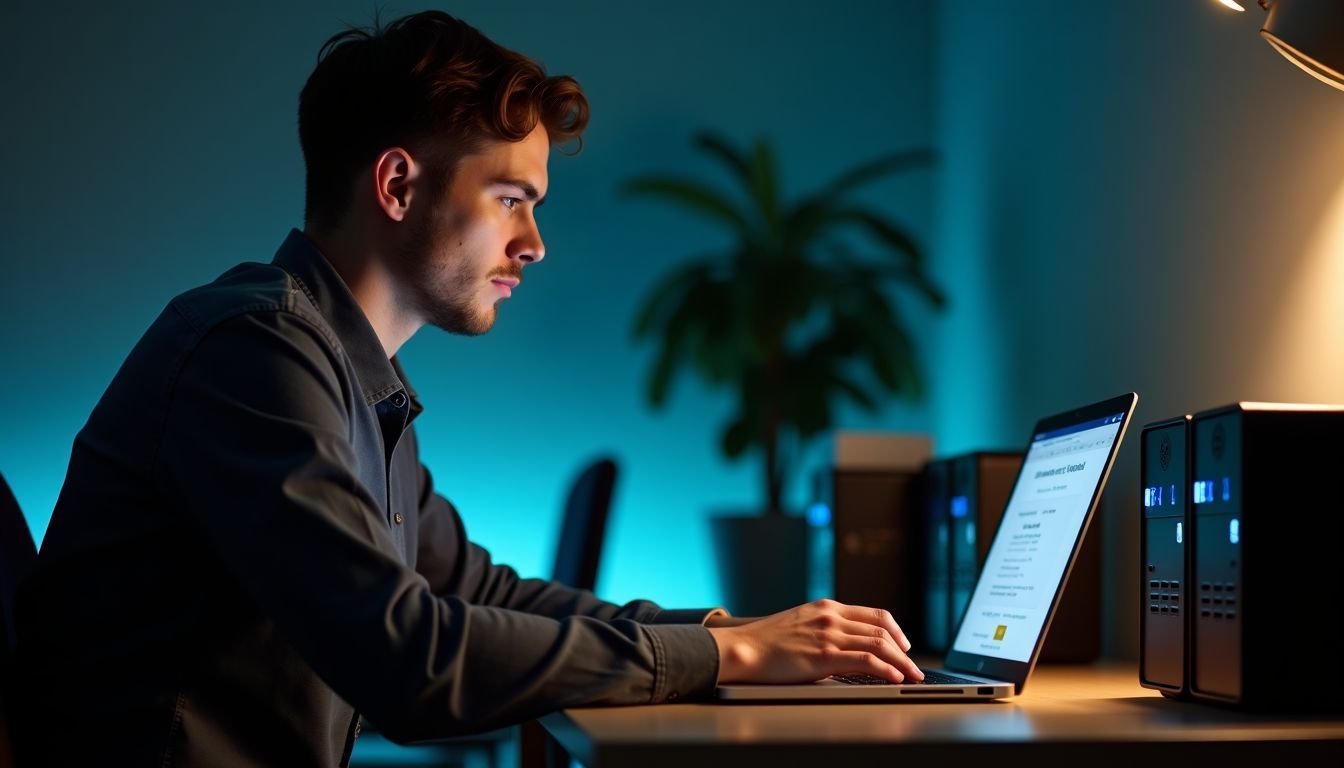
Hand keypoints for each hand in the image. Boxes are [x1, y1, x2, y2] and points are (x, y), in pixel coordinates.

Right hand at [707, 598, 922, 683]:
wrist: (744, 648)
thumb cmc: (766, 642)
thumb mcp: (800, 623)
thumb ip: (824, 628)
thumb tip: (846, 645)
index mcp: (827, 607)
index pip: (874, 614)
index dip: (896, 630)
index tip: (903, 645)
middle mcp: (832, 616)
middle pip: (882, 630)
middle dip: (903, 651)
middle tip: (913, 666)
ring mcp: (829, 634)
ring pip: (879, 644)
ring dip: (901, 663)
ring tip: (911, 676)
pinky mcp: (824, 655)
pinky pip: (866, 660)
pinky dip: (886, 669)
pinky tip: (894, 678)